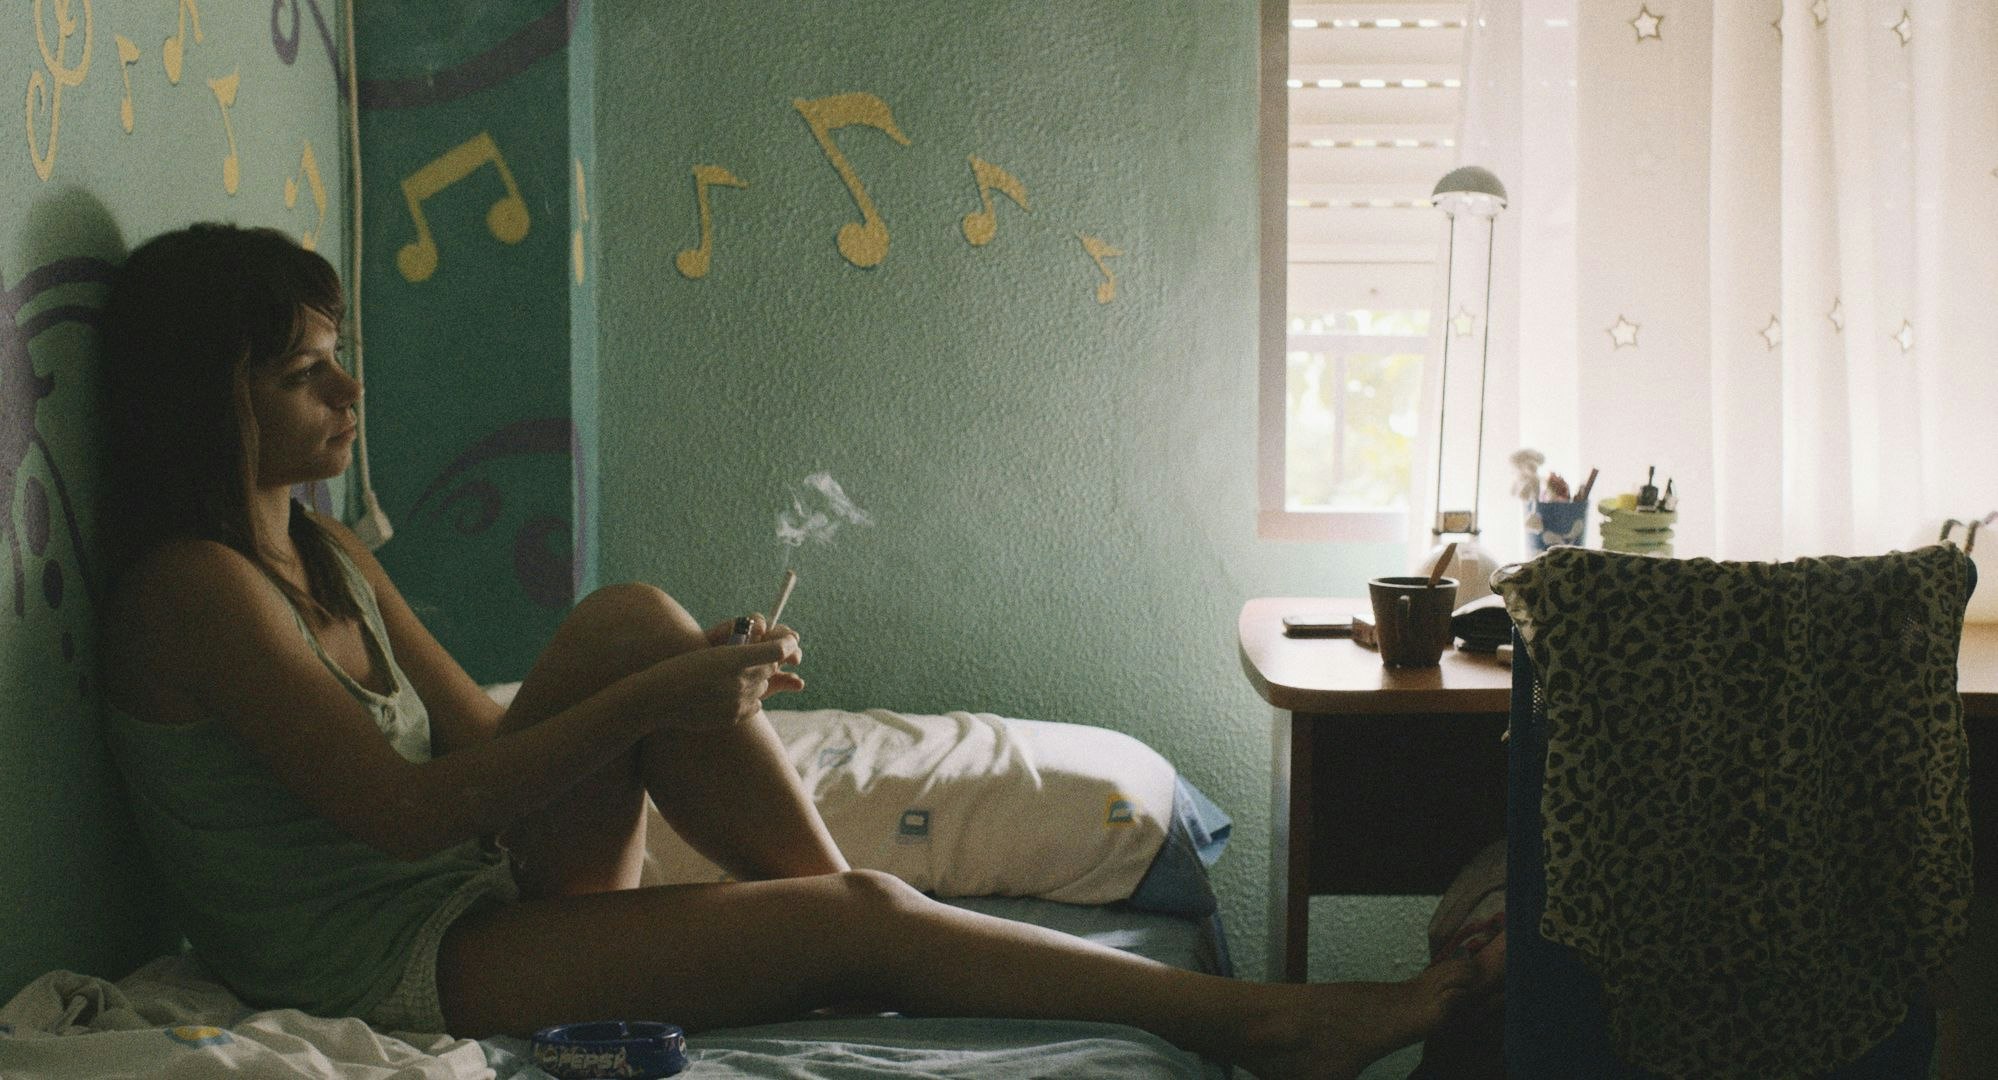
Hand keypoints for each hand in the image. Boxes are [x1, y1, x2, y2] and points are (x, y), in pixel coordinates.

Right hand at [658, 621, 802, 730]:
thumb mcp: (713, 651)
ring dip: (756, 682)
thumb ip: (746, 652)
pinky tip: (730, 696)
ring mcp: (738, 701)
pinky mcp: (733, 718)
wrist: (658, 699)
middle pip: (771, 669)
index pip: (778, 650)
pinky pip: (755, 706)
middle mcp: (740, 679)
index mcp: (735, 657)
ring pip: (763, 688)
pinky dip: (749, 701)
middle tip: (756, 659)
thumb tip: (777, 654)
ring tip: (733, 680)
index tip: (791, 641)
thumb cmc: (682, 668)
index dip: (787, 644)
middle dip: (769, 663)